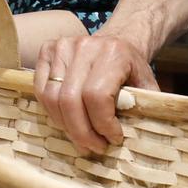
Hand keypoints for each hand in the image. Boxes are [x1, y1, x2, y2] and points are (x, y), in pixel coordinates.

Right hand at [33, 31, 157, 154]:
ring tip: (81, 139)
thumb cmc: (131, 67)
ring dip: (66, 126)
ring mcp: (62, 47)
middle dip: (82, 132)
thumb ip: (144, 107)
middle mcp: (85, 47)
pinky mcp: (47, 50)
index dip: (102, 124)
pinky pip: (41, 90)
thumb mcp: (146, 84)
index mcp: (113, 54)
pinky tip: (68, 122)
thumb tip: (137, 139)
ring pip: (52, 98)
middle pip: (71, 101)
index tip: (113, 138)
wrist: (118, 40)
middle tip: (94, 147)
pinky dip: (52, 112)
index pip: (97, 96)